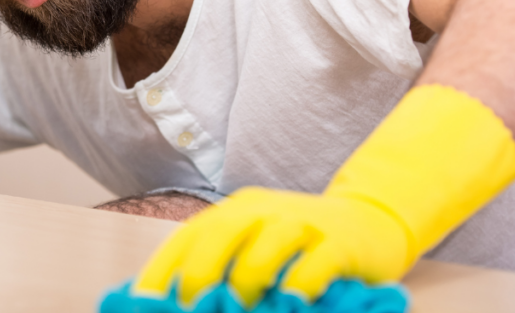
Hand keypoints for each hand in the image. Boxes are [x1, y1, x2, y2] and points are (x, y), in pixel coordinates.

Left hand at [131, 85, 514, 308]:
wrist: (370, 223)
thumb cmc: (298, 250)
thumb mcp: (255, 250)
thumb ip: (222, 270)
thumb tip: (174, 302)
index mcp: (234, 211)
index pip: (188, 236)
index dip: (163, 269)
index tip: (144, 302)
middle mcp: (263, 210)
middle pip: (219, 234)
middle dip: (199, 274)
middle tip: (190, 307)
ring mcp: (303, 222)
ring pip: (265, 246)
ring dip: (248, 281)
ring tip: (243, 308)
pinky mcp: (341, 242)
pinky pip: (316, 263)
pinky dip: (301, 284)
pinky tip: (293, 301)